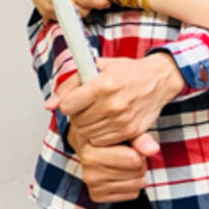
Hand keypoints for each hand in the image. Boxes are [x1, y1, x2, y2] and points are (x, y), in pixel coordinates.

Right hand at [20, 0, 111, 19]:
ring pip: (71, 17)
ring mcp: (50, 8)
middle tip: (92, 0)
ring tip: (79, 1)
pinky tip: (68, 5)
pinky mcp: (45, 13)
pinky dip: (67, 13)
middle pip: (81, 12)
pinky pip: (61, 19)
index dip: (100, 3)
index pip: (87, 0)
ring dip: (78, 11)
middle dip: (89, 7)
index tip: (106, 2)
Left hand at [47, 53, 183, 144]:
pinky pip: (103, 141)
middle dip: (80, 114)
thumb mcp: (98, 67)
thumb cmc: (129, 72)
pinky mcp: (131, 132)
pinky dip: (102, 134)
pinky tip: (109, 121)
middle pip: (77, 122)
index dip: (70, 103)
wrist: (159, 80)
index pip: (68, 106)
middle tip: (91, 105)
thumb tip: (50, 105)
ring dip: (90, 126)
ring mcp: (122, 121)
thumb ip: (70, 84)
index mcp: (103, 85)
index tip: (77, 99)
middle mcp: (112, 104)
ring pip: (88, 134)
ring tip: (101, 112)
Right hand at [68, 125, 157, 201]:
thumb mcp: (124, 131)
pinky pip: (133, 194)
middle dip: (140, 162)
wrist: (89, 145)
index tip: (130, 145)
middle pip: (138, 172)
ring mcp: (93, 187)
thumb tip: (153, 149)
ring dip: (138, 174)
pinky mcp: (98, 197)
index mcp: (91, 154)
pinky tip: (121, 174)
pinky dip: (132, 185)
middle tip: (129, 154)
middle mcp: (89, 173)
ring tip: (125, 163)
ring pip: (137, 184)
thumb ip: (139, 138)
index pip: (133, 159)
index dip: (139, 151)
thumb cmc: (110, 136)